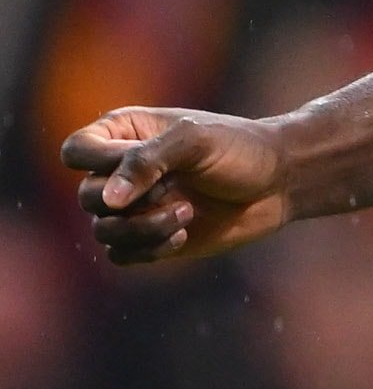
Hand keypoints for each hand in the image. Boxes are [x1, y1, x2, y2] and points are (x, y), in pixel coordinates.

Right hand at [60, 109, 295, 264]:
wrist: (280, 182)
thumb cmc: (240, 149)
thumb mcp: (195, 141)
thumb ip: (147, 161)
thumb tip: (107, 200)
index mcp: (123, 134)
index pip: (76, 152)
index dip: (100, 164)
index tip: (146, 165)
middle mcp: (120, 172)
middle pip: (87, 197)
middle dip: (133, 200)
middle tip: (174, 189)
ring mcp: (134, 207)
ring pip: (104, 231)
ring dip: (143, 228)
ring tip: (186, 213)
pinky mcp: (149, 237)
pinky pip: (122, 255)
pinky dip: (148, 248)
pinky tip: (184, 234)